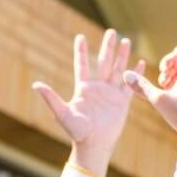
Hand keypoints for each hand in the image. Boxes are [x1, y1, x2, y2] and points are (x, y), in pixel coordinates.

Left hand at [34, 30, 139, 176]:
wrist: (94, 145)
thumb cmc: (77, 131)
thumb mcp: (63, 113)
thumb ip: (51, 98)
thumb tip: (36, 85)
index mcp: (83, 88)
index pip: (83, 65)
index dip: (81, 51)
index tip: (80, 37)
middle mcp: (98, 88)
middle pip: (104, 62)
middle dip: (108, 47)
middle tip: (111, 32)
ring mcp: (111, 94)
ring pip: (118, 70)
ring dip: (122, 56)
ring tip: (126, 40)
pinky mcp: (122, 102)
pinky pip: (130, 85)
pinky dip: (135, 73)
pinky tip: (140, 62)